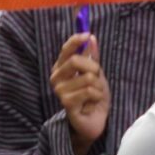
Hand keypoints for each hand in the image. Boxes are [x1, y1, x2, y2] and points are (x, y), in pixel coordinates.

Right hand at [50, 33, 111, 152]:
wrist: (95, 120)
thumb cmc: (93, 96)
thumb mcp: (95, 73)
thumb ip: (92, 56)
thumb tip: (91, 38)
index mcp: (61, 68)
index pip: (66, 50)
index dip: (75, 41)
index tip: (87, 35)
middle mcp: (56, 78)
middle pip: (75, 60)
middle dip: (94, 67)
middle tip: (97, 78)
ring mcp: (60, 91)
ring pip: (87, 77)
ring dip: (98, 86)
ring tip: (95, 95)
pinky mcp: (66, 103)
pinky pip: (89, 91)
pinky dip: (97, 96)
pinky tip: (92, 103)